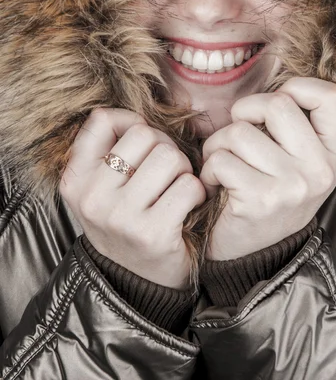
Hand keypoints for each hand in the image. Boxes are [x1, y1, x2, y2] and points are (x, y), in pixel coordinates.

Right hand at [60, 108, 205, 288]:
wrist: (135, 282)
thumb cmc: (125, 221)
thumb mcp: (101, 188)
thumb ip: (111, 150)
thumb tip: (140, 116)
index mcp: (75, 179)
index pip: (101, 120)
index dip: (130, 121)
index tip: (141, 142)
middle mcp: (92, 197)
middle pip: (144, 135)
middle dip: (164, 147)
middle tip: (166, 171)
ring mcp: (121, 217)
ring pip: (169, 157)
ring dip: (182, 169)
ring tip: (176, 187)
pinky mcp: (153, 233)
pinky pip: (189, 186)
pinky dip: (196, 192)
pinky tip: (187, 206)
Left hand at [200, 78, 335, 260]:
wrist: (254, 256)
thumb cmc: (269, 195)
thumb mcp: (298, 163)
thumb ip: (294, 126)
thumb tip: (271, 76)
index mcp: (334, 155)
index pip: (328, 97)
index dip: (296, 88)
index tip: (272, 107)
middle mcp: (320, 169)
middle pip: (277, 105)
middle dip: (244, 113)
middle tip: (236, 135)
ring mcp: (293, 185)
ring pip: (240, 132)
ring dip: (219, 145)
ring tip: (223, 165)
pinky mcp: (260, 199)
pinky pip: (221, 159)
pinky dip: (210, 169)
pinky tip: (217, 185)